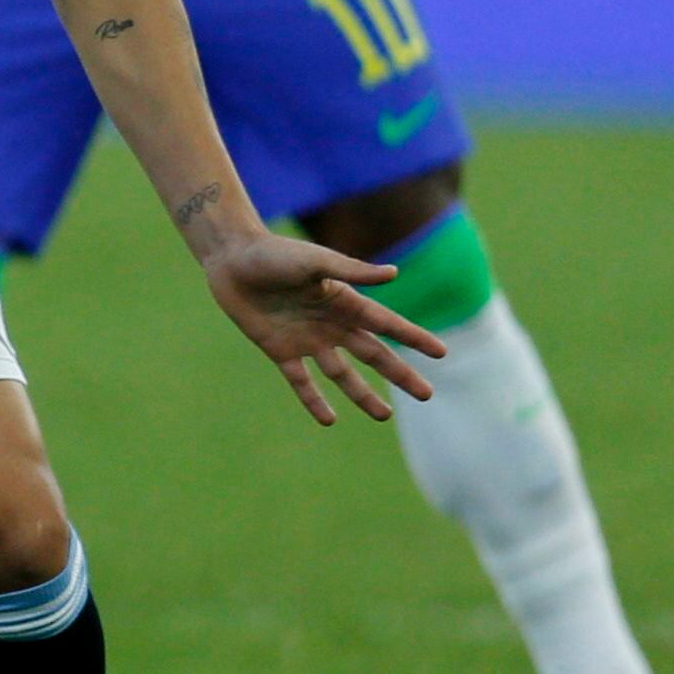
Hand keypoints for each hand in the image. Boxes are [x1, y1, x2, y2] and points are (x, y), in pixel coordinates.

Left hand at [200, 230, 446, 427]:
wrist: (231, 259)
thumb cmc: (274, 254)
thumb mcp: (315, 261)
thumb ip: (351, 271)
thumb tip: (394, 274)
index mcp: (345, 301)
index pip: (387, 324)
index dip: (414, 338)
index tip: (441, 353)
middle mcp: (331, 324)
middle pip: (373, 354)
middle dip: (400, 374)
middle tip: (426, 395)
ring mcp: (307, 339)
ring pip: (342, 374)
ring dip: (362, 394)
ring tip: (384, 414)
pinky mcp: (279, 350)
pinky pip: (300, 381)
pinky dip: (313, 400)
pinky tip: (329, 420)